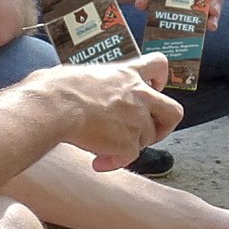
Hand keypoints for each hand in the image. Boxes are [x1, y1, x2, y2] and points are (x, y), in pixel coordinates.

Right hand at [27, 53, 183, 170]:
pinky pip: (130, 157)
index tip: (153, 88)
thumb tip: (69, 81)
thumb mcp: (77, 73)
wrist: (54, 107)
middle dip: (164, 126)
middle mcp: (139, 95)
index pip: (159, 65)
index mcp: (126, 74)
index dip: (160, 80)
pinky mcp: (129, 142)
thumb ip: (89, 81)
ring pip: (148, 139)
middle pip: (174, 111)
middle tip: (146, 132)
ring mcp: (137, 120)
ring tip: (104, 147)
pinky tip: (97, 163)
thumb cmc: (55, 88)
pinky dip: (115, 162)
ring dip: (129, 145)